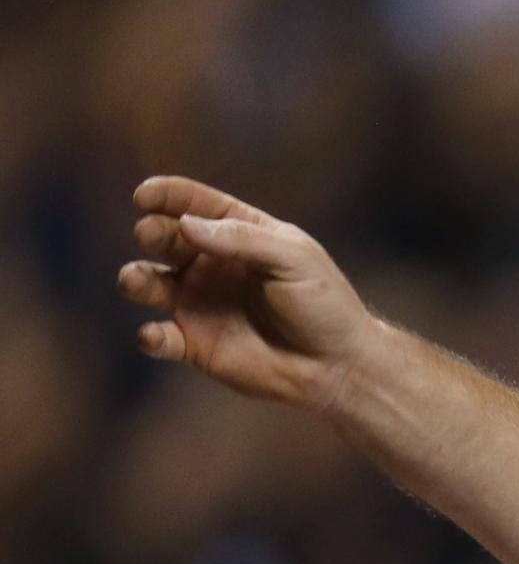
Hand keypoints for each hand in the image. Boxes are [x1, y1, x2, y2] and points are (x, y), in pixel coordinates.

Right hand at [115, 177, 380, 413]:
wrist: (339, 367)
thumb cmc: (324, 307)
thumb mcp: (294, 260)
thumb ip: (242, 240)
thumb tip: (186, 225)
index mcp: (238, 233)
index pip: (192, 203)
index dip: (165, 195)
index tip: (144, 196)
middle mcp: (209, 263)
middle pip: (164, 237)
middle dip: (151, 231)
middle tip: (151, 235)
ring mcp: (198, 302)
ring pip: (148, 283)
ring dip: (135, 279)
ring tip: (135, 280)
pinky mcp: (195, 344)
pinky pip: (159, 338)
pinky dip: (150, 337)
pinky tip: (155, 336)